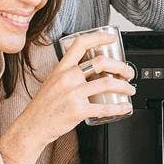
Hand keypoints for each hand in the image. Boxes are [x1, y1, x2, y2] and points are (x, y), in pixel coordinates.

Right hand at [0, 29, 133, 163]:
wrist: (33, 125)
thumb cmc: (43, 106)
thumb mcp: (53, 81)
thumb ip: (69, 73)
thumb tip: (89, 69)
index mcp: (61, 68)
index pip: (81, 44)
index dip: (99, 37)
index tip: (111, 38)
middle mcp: (68, 78)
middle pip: (101, 63)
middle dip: (121, 66)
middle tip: (128, 72)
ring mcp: (73, 94)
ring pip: (107, 84)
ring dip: (124, 86)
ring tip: (130, 89)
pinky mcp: (78, 110)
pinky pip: (104, 107)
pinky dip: (119, 107)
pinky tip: (125, 107)